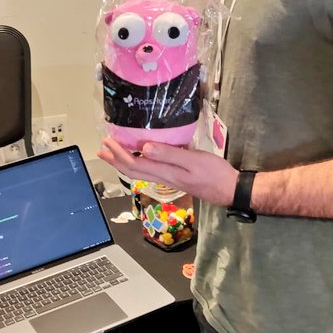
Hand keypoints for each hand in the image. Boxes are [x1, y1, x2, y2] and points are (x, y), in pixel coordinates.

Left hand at [98, 137, 236, 206]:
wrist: (230, 189)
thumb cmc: (214, 174)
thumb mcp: (193, 161)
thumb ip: (169, 154)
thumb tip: (144, 148)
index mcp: (165, 172)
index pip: (134, 164)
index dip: (118, 154)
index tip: (107, 142)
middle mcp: (163, 177)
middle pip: (133, 171)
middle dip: (115, 160)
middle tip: (102, 148)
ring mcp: (169, 179)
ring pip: (140, 172)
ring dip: (124, 162)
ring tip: (114, 153)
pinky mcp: (176, 177)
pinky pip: (150, 170)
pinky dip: (139, 162)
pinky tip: (142, 156)